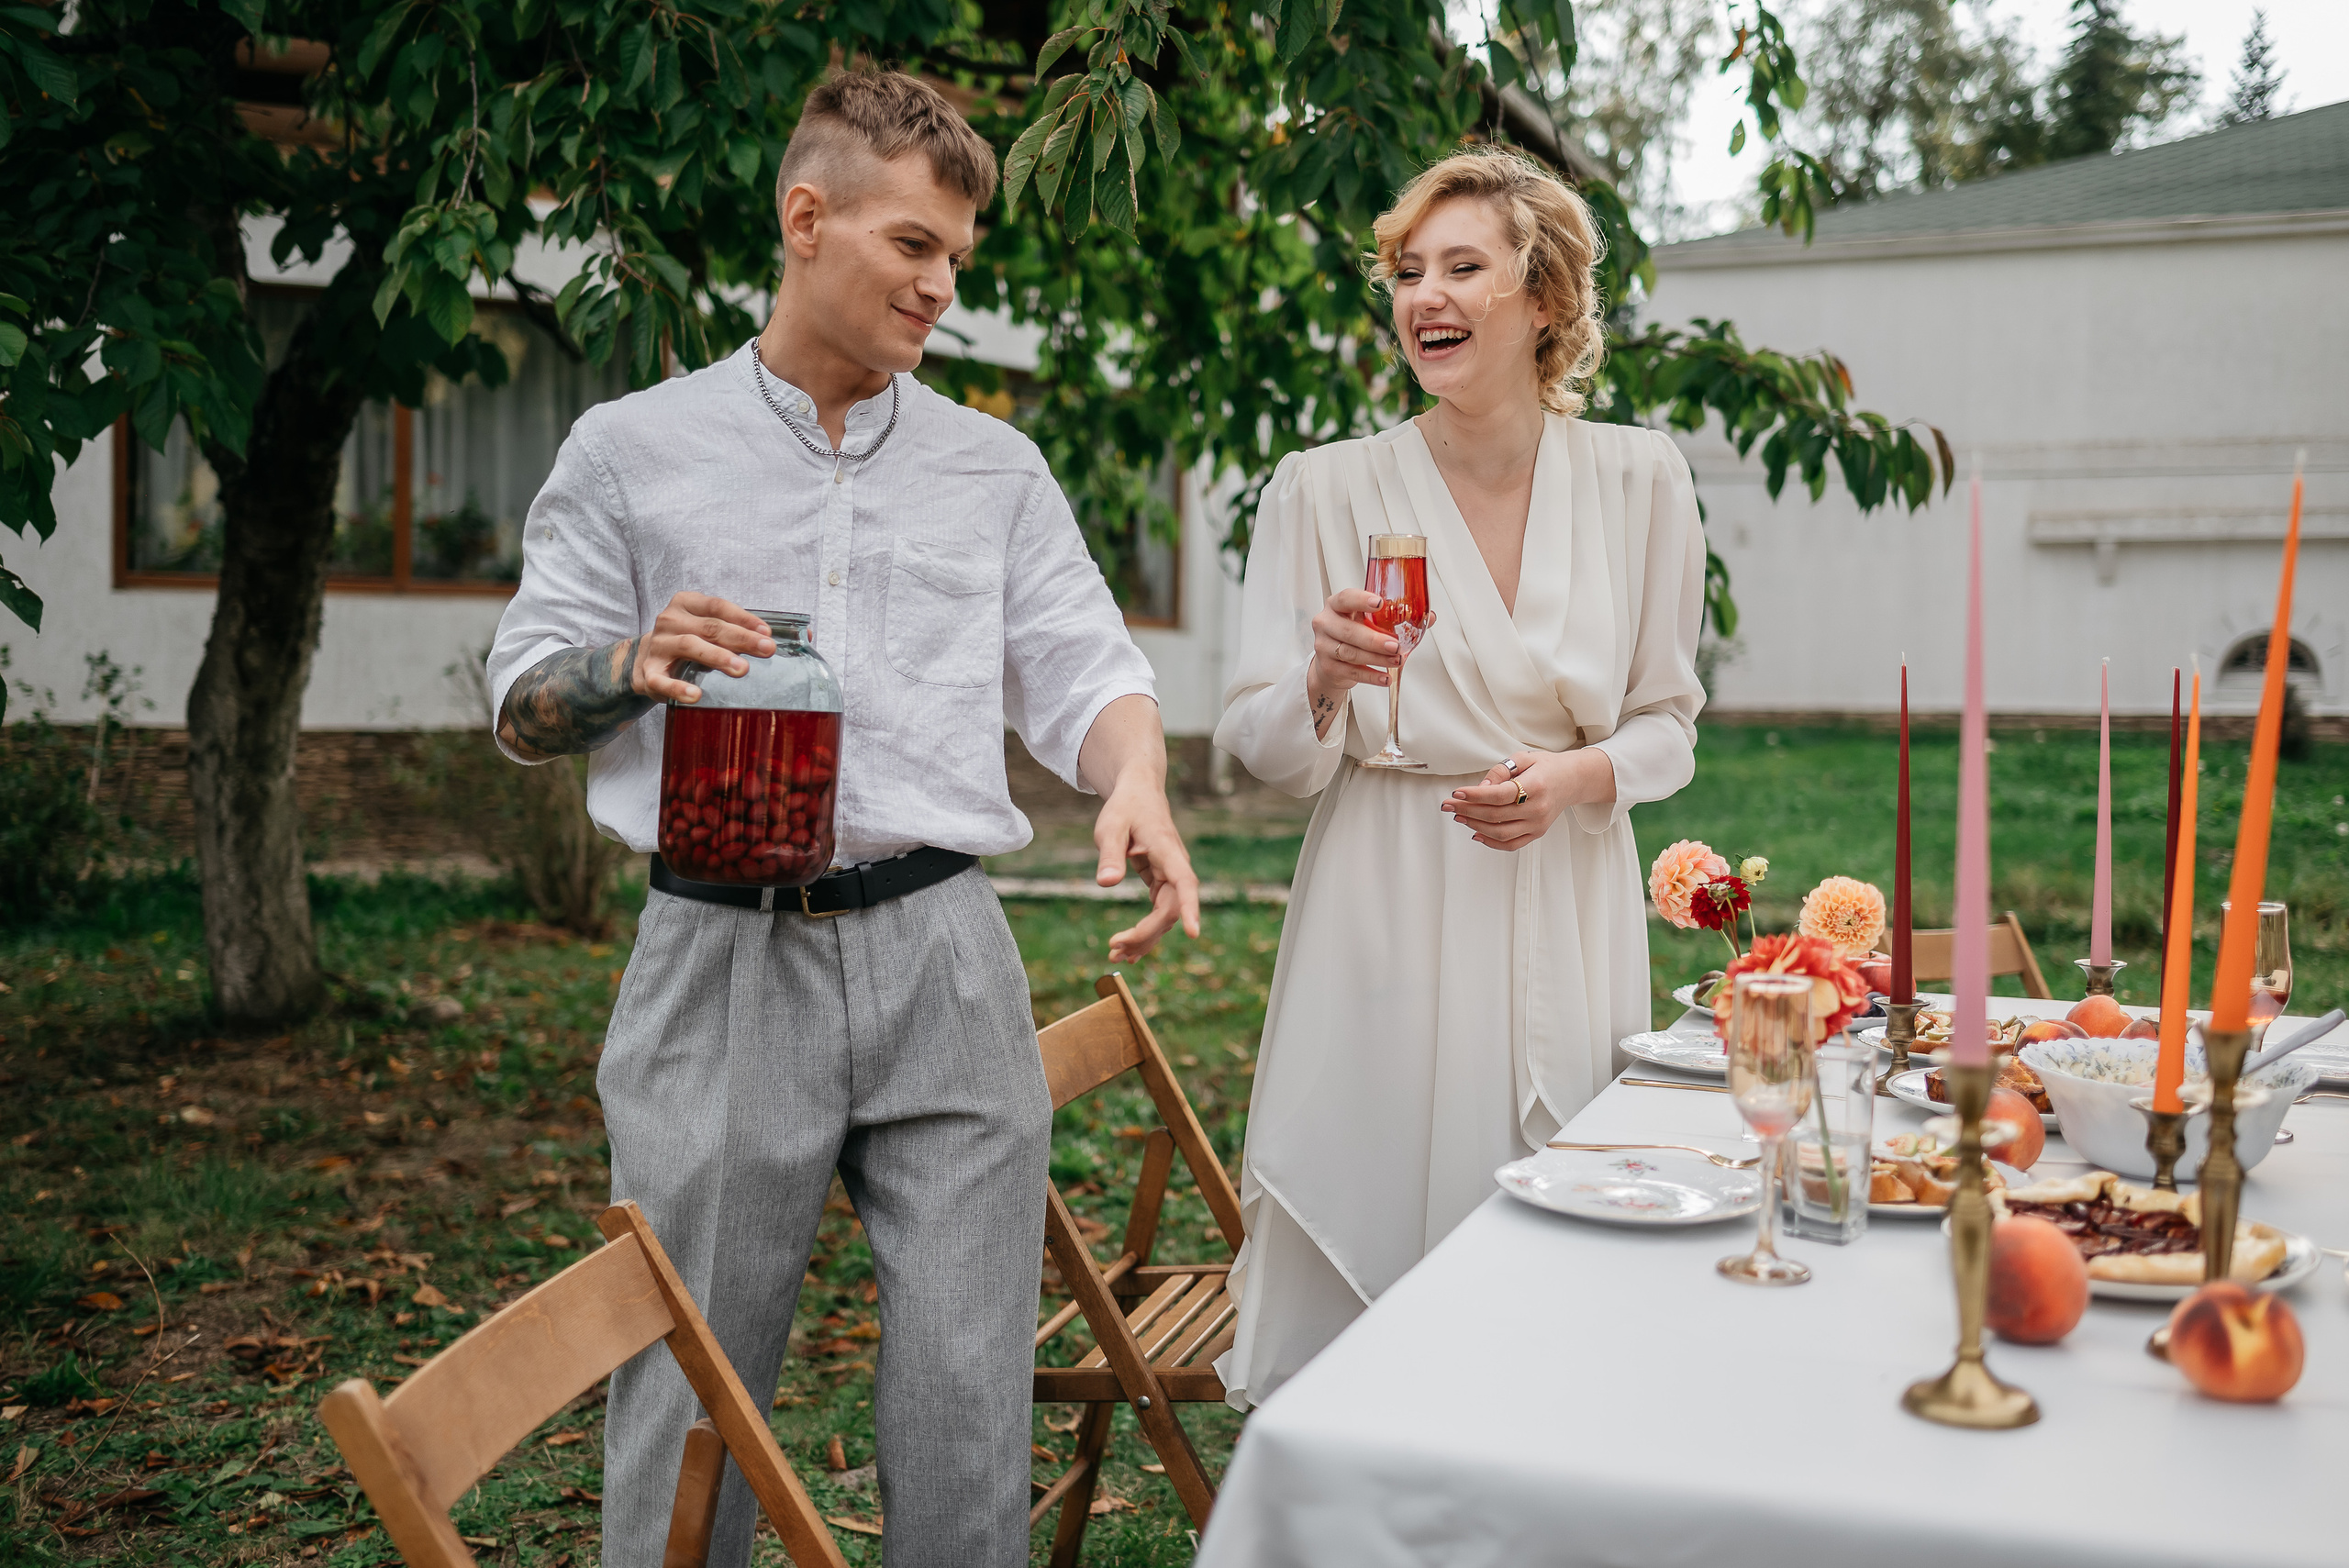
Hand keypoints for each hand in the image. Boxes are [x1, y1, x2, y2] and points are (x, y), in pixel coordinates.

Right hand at [632, 592, 775, 703]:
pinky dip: (678, 688)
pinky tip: (696, 695)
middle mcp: (670, 621)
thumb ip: (730, 629)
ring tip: (741, 669)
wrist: (645, 659)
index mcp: (685, 604)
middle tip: (766, 649)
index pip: (717, 607)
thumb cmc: (686, 639)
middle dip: (741, 638)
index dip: (743, 618)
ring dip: (717, 657)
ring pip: (689, 646)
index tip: (766, 633)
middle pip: (709, 627)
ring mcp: (659, 646)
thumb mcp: (704, 627)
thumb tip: (765, 640)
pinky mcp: (650, 672)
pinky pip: (662, 681)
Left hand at [1095, 776, 1202, 962]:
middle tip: (1115, 949)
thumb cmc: (1125, 807)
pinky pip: (1159, 912)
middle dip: (1147, 934)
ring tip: (1117, 955)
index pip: (1185, 884)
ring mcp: (1171, 877)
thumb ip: (1109, 855)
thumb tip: (1106, 883)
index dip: (1190, 909)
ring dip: (1145, 938)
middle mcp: (1176, 868)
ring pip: (1166, 916)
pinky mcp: (1162, 882)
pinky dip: (1145, 931)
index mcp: (1167, 851)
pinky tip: (1129, 948)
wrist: (1139, 794)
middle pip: (1171, 910)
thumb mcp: (1111, 826)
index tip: (1193, 933)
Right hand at [1305, 588, 1437, 737]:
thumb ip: (1397, 618)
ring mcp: (1323, 646)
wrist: (1333, 661)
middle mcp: (1326, 623)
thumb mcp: (1370, 621)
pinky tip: (1385, 678)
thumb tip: (1430, 617)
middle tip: (1395, 645)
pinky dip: (1371, 676)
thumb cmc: (1355, 634)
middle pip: (1348, 631)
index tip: (1380, 603)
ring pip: (1350, 653)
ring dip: (1376, 659)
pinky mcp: (1328, 667)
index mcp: (1336, 605)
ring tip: (1396, 661)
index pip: (1346, 598)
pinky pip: (1351, 672)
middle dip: (1374, 639)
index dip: (1362, 600)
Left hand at [1440, 749, 1614, 851]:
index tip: (1456, 793)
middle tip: (1448, 805)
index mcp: (1536, 785)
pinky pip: (1511, 844)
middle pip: (1495, 815)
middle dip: (1467, 810)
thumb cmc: (1546, 767)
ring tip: (1459, 816)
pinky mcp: (1537, 833)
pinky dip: (1491, 842)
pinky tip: (1476, 833)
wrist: (1571, 780)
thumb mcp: (1523, 758)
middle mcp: (1538, 808)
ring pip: (1500, 832)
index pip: (1499, 795)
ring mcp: (1538, 824)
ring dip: (1475, 825)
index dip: (1474, 796)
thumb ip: (1500, 772)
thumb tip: (1480, 789)